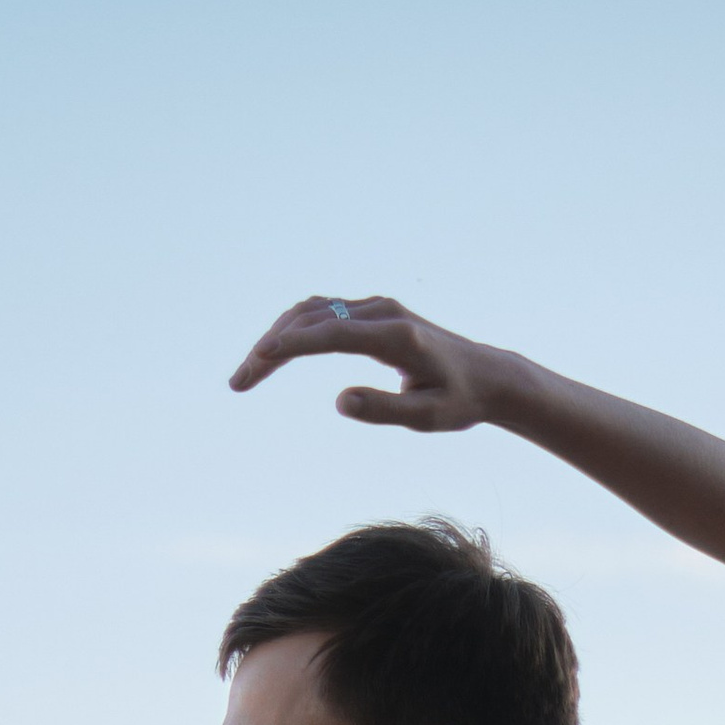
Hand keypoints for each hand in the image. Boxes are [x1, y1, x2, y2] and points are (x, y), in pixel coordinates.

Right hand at [230, 294, 496, 431]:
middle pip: (313, 320)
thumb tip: (339, 401)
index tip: (259, 359)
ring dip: (277, 336)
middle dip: (271, 348)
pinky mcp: (371, 311)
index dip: (292, 344)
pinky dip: (294, 329)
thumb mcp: (427, 417)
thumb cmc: (458, 401)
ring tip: (250, 373)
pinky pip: (323, 312)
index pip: (332, 333)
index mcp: (396, 337)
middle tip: (239, 382)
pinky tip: (275, 352)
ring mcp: (375, 307)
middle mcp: (382, 312)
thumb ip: (384, 408)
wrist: (485, 374)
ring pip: (312, 312)